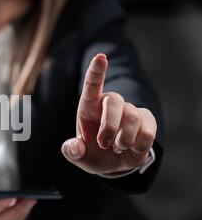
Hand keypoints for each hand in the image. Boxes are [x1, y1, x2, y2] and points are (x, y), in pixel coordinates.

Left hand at [61, 54, 156, 175]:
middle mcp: (109, 103)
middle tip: (103, 145)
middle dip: (109, 126)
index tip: (100, 57)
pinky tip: (132, 149)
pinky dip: (138, 147)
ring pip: (132, 117)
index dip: (96, 71)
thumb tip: (74, 147)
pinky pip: (147, 131)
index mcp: (89, 106)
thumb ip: (72, 152)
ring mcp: (129, 110)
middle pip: (114, 100)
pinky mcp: (147, 119)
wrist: (116, 162)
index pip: (92, 85)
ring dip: (123, 140)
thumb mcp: (79, 156)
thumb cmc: (93, 153)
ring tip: (117, 148)